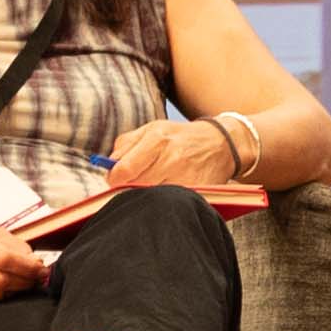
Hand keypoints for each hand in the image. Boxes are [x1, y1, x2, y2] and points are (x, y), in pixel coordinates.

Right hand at [0, 219, 61, 301]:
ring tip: (22, 282)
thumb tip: (33, 259)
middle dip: (24, 281)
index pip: (5, 259)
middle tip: (36, 278)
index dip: (28, 267)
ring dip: (14, 290)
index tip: (42, 269)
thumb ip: (11, 243)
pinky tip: (3, 286)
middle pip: (1, 280)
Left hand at [98, 117, 245, 190]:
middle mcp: (172, 158)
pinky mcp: (197, 191)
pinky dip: (164, 200)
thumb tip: (109, 165)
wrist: (221, 144)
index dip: (114, 178)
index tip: (114, 179)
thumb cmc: (180, 137)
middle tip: (131, 183)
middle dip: (128, 187)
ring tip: (150, 186)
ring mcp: (186, 177)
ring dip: (146, 195)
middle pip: (136, 186)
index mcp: (158, 140)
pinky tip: (166, 191)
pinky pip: (171, 201)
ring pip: (151, 196)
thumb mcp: (152, 129)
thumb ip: (126, 144)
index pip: (124, 170)